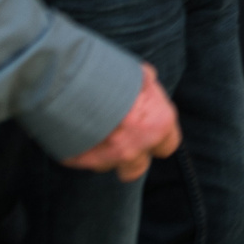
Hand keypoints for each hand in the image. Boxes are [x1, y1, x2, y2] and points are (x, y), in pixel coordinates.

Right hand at [63, 63, 179, 181]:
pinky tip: (76, 130)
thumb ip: (147, 87)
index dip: (159, 138)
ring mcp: (107, 158)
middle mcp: (136, 148)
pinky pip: (81, 158)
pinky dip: (79, 147)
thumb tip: (146, 83)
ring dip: (103, 151)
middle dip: (132, 158)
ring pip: (107, 164)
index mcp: (158, 126)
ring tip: (94, 129)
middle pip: (138, 168)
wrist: (76, 84)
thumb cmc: (114, 77)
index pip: (168, 146)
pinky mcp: (79, 161)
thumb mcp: (141, 75)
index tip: (150, 130)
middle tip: (121, 139)